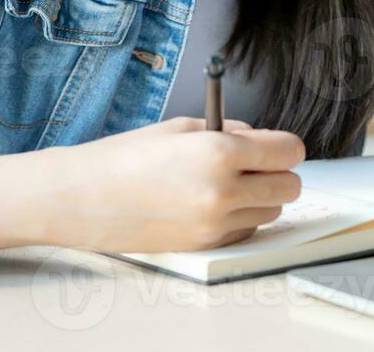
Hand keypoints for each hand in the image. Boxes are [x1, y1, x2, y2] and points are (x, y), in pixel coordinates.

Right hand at [54, 117, 304, 251]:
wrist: (83, 198)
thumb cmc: (125, 158)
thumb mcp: (181, 127)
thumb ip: (230, 130)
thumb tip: (260, 139)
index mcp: (220, 153)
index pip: (288, 152)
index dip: (285, 146)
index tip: (277, 145)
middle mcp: (223, 192)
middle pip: (290, 186)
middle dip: (279, 172)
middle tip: (257, 163)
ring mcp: (214, 225)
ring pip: (272, 211)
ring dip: (261, 197)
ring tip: (228, 183)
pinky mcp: (204, 246)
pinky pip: (246, 231)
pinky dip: (241, 218)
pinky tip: (212, 204)